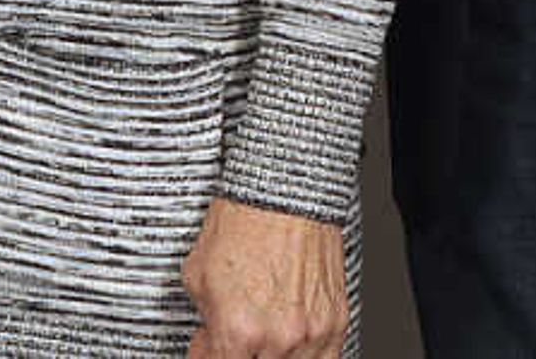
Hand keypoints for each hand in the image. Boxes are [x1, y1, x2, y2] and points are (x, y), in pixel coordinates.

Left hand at [181, 197, 348, 358]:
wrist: (283, 192)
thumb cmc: (242, 224)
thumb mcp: (198, 276)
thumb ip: (205, 323)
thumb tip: (209, 346)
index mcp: (238, 331)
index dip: (210, 356)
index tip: (210, 348)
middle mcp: (278, 338)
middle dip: (240, 353)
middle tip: (236, 336)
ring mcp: (312, 333)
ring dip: (273, 354)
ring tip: (264, 332)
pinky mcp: (337, 322)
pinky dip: (307, 355)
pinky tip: (293, 341)